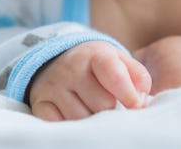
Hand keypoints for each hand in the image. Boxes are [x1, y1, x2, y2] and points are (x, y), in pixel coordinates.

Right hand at [28, 41, 150, 120]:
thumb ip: (138, 77)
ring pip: (82, 120)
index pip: (114, 75)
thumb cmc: (97, 66)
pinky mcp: (40, 104)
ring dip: (92, 120)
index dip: (129, 94)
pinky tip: (75, 116)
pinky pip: (61, 127)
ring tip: (91, 109)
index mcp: (94, 54)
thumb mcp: (119, 61)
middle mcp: (70, 68)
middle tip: (108, 104)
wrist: (57, 61)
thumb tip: (140, 102)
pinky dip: (71, 127)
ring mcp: (53, 87)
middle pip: (102, 105)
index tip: (136, 106)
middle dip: (110, 109)